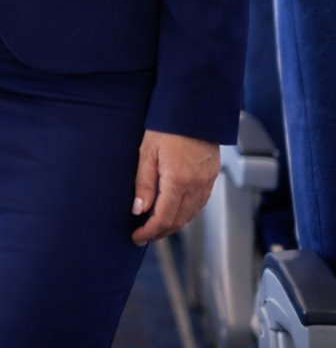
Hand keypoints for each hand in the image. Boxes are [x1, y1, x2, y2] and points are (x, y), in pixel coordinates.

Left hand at [131, 129, 219, 244]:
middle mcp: (196, 185)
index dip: (150, 231)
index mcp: (178, 180)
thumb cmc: (166, 127)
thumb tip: (139, 210)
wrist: (193, 110)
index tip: (137, 237)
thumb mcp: (146, 153)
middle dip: (161, 232)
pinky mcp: (211, 176)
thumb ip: (143, 184)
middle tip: (144, 236)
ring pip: (191, 214)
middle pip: (179, 220)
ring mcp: (207, 181)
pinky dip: (186, 212)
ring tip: (156, 227)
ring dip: (174, 224)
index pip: (164, 217)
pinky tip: (175, 211)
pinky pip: (200, 203)